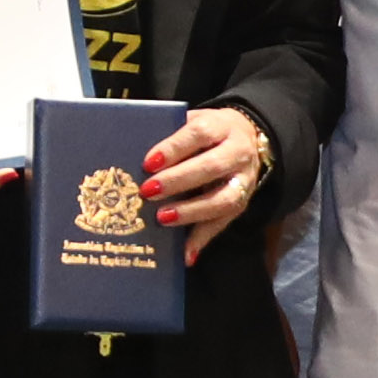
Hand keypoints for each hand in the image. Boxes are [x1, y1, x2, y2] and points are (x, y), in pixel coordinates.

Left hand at [136, 105, 272, 257]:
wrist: (247, 137)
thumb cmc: (206, 133)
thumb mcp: (191, 122)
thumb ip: (168, 135)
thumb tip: (130, 152)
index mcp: (221, 126)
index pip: (198, 134)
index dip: (173, 149)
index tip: (148, 163)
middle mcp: (238, 153)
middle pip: (211, 167)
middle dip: (178, 181)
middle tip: (148, 192)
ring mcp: (244, 181)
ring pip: (223, 199)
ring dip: (191, 212)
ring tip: (163, 219)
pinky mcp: (242, 204)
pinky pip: (223, 224)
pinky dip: (202, 240)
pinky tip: (185, 255)